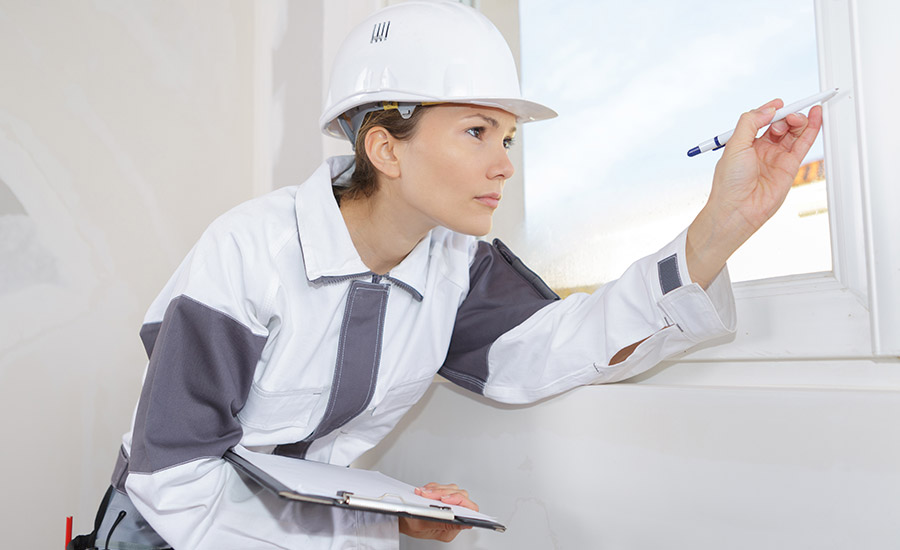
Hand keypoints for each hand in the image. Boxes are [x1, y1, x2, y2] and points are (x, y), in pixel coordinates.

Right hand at [399, 482, 478, 541]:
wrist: (398, 517)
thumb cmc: (409, 525)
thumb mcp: (422, 526)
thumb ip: (442, 523)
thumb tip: (463, 522)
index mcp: (451, 527)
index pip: (469, 511)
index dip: (460, 502)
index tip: (445, 499)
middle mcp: (452, 516)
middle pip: (460, 496)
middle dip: (443, 492)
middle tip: (428, 494)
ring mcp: (448, 505)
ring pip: (452, 489)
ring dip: (437, 488)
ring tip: (423, 493)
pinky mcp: (441, 497)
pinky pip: (443, 486)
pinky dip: (433, 486)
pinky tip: (424, 490)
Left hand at [687, 98, 823, 287]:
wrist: (738, 209)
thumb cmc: (730, 183)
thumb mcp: (735, 145)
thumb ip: (750, 123)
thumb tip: (769, 109)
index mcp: (744, 143)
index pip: (761, 120)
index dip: (771, 110)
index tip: (779, 103)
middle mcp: (761, 150)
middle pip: (779, 124)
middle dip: (785, 116)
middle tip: (787, 116)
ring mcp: (776, 158)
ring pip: (792, 132)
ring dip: (798, 120)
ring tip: (799, 117)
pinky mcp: (789, 167)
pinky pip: (803, 144)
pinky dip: (811, 129)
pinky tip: (816, 116)